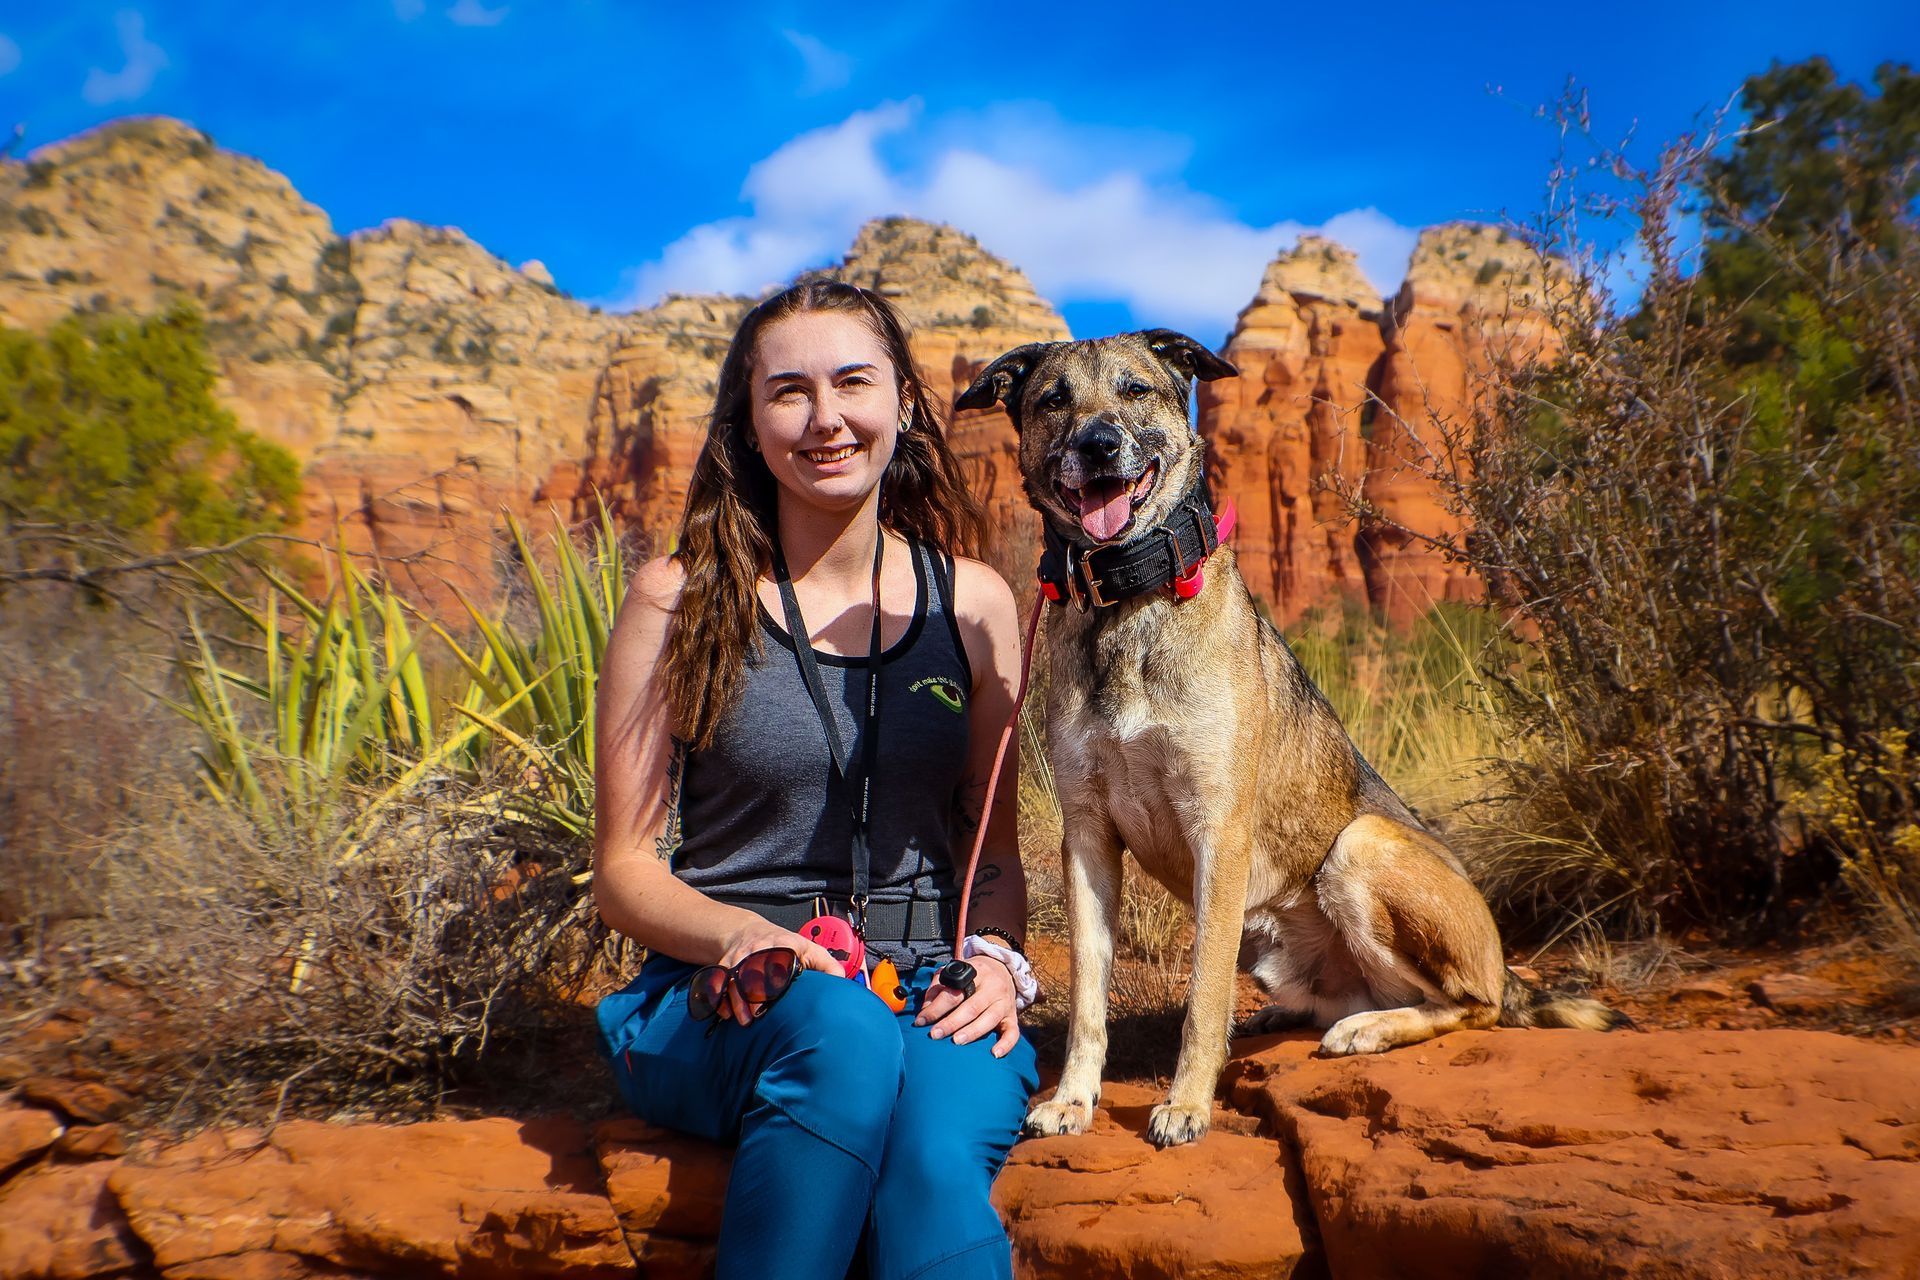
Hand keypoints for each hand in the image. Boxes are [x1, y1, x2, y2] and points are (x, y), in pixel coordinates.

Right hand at [715, 919, 842, 1024]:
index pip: (778, 960)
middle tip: (756, 1016)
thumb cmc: (785, 946)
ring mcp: (738, 956)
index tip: (774, 997)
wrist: (749, 932)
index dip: (774, 979)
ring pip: (732, 977)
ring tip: (743, 1020)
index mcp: (783, 945)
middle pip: (752, 970)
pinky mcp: (723, 965)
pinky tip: (725, 1014)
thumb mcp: (810, 949)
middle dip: (751, 994)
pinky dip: (719, 998)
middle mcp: (758, 948)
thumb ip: (828, 966)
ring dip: (735, 1000)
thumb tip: (843, 983)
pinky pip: (717, 982)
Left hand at [915, 953, 1020, 1056]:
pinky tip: (995, 1054)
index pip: (954, 993)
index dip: (936, 1008)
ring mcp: (1004, 1003)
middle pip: (972, 1007)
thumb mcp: (954, 972)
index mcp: (976, 973)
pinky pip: (1013, 1032)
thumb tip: (925, 1011)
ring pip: (990, 1019)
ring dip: (972, 1032)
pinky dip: (1006, 1044)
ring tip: (956, 1041)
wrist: (1003, 969)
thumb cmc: (973, 975)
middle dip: (952, 1022)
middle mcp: (992, 988)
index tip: (921, 1020)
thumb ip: (937, 989)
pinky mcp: (1012, 1017)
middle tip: (935, 1034)